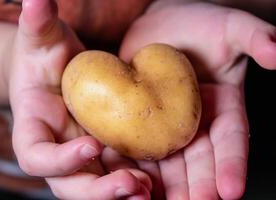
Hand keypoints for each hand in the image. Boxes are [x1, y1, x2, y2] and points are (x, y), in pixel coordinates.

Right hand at [7, 0, 151, 198]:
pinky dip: (138, 182)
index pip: (36, 157)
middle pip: (70, 185)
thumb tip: (36, 0)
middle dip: (98, 190)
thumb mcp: (43, 40)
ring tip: (150, 191)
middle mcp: (59, 151)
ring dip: (123, 193)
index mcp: (35, 130)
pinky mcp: (106, 153)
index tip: (91, 146)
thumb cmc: (46, 57)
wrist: (61, 72)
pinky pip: (120, 173)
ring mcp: (84, 156)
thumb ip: (38, 25)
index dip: (59, 160)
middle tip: (131, 184)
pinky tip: (160, 180)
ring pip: (98, 185)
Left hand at [120, 1, 275, 198]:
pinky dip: (135, 165)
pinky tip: (130, 181)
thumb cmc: (196, 23)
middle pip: (198, 161)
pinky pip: (138, 146)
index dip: (232, 166)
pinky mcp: (140, 121)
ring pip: (168, 163)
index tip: (232, 191)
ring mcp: (166, 125)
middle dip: (197, 186)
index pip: (231, 142)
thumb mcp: (229, 28)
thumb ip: (254, 39)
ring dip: (166, 187)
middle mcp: (196, 123)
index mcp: (223, 109)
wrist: (157, 24)